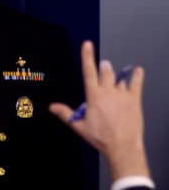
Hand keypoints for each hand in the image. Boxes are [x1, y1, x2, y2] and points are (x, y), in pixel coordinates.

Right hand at [49, 41, 148, 180]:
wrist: (122, 146)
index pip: (88, 72)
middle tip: (104, 66)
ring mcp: (122, 95)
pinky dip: (136, 76)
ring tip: (115, 79)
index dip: (87, 56)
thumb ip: (65, 114)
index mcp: (93, 96)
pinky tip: (138, 70)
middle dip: (104, 68)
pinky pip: (136, 83)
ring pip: (118, 79)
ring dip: (116, 76)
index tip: (87, 44)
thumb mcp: (79, 126)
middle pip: (106, 72)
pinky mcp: (134, 100)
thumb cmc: (100, 137)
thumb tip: (51, 107)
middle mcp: (108, 91)